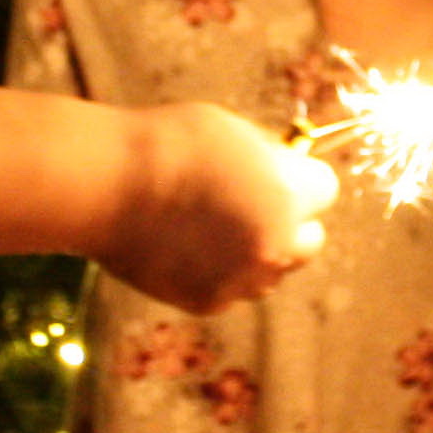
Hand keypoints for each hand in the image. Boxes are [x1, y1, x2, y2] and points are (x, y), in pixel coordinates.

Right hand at [100, 104, 331, 313]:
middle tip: (253, 203)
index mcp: (287, 195)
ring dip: (256, 251)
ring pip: (271, 270)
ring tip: (212, 225)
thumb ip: (270, 159)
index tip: (280, 172)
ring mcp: (241, 278)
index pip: (326, 191)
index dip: (302, 178)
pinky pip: (232, 288)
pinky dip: (219, 272)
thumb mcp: (235, 131)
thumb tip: (286, 170)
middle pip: (310, 241)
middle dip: (290, 222)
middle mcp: (274, 243)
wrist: (106, 185)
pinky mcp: (208, 301)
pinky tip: (187, 244)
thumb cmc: (166, 145)